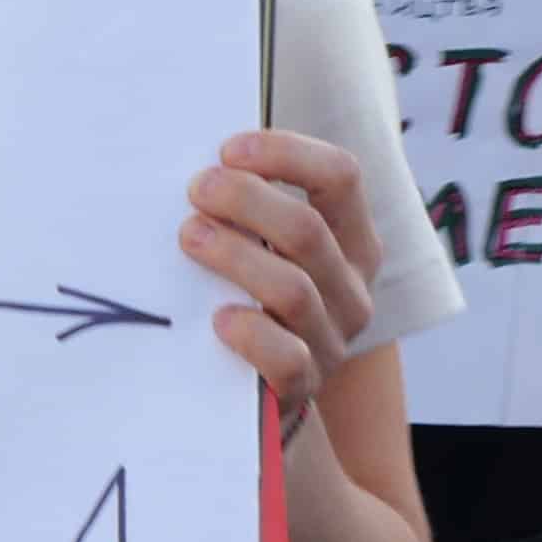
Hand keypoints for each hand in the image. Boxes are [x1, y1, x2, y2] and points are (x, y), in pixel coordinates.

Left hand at [181, 128, 376, 437]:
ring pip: (293, 289)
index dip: (286, 154)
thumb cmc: (257, 298)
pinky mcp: (305, 385)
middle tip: (195, 189)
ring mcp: (333, 339)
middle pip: (308, 229)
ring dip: (234, 255)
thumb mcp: (270, 248)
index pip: (341, 177)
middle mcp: (352, 286)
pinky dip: (251, 333)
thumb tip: (199, 160)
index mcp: (352, 239)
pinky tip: (218, 318)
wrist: (264, 392)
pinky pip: (287, 358)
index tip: (228, 150)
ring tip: (189, 236)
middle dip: (245, 199)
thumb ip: (252, 208)